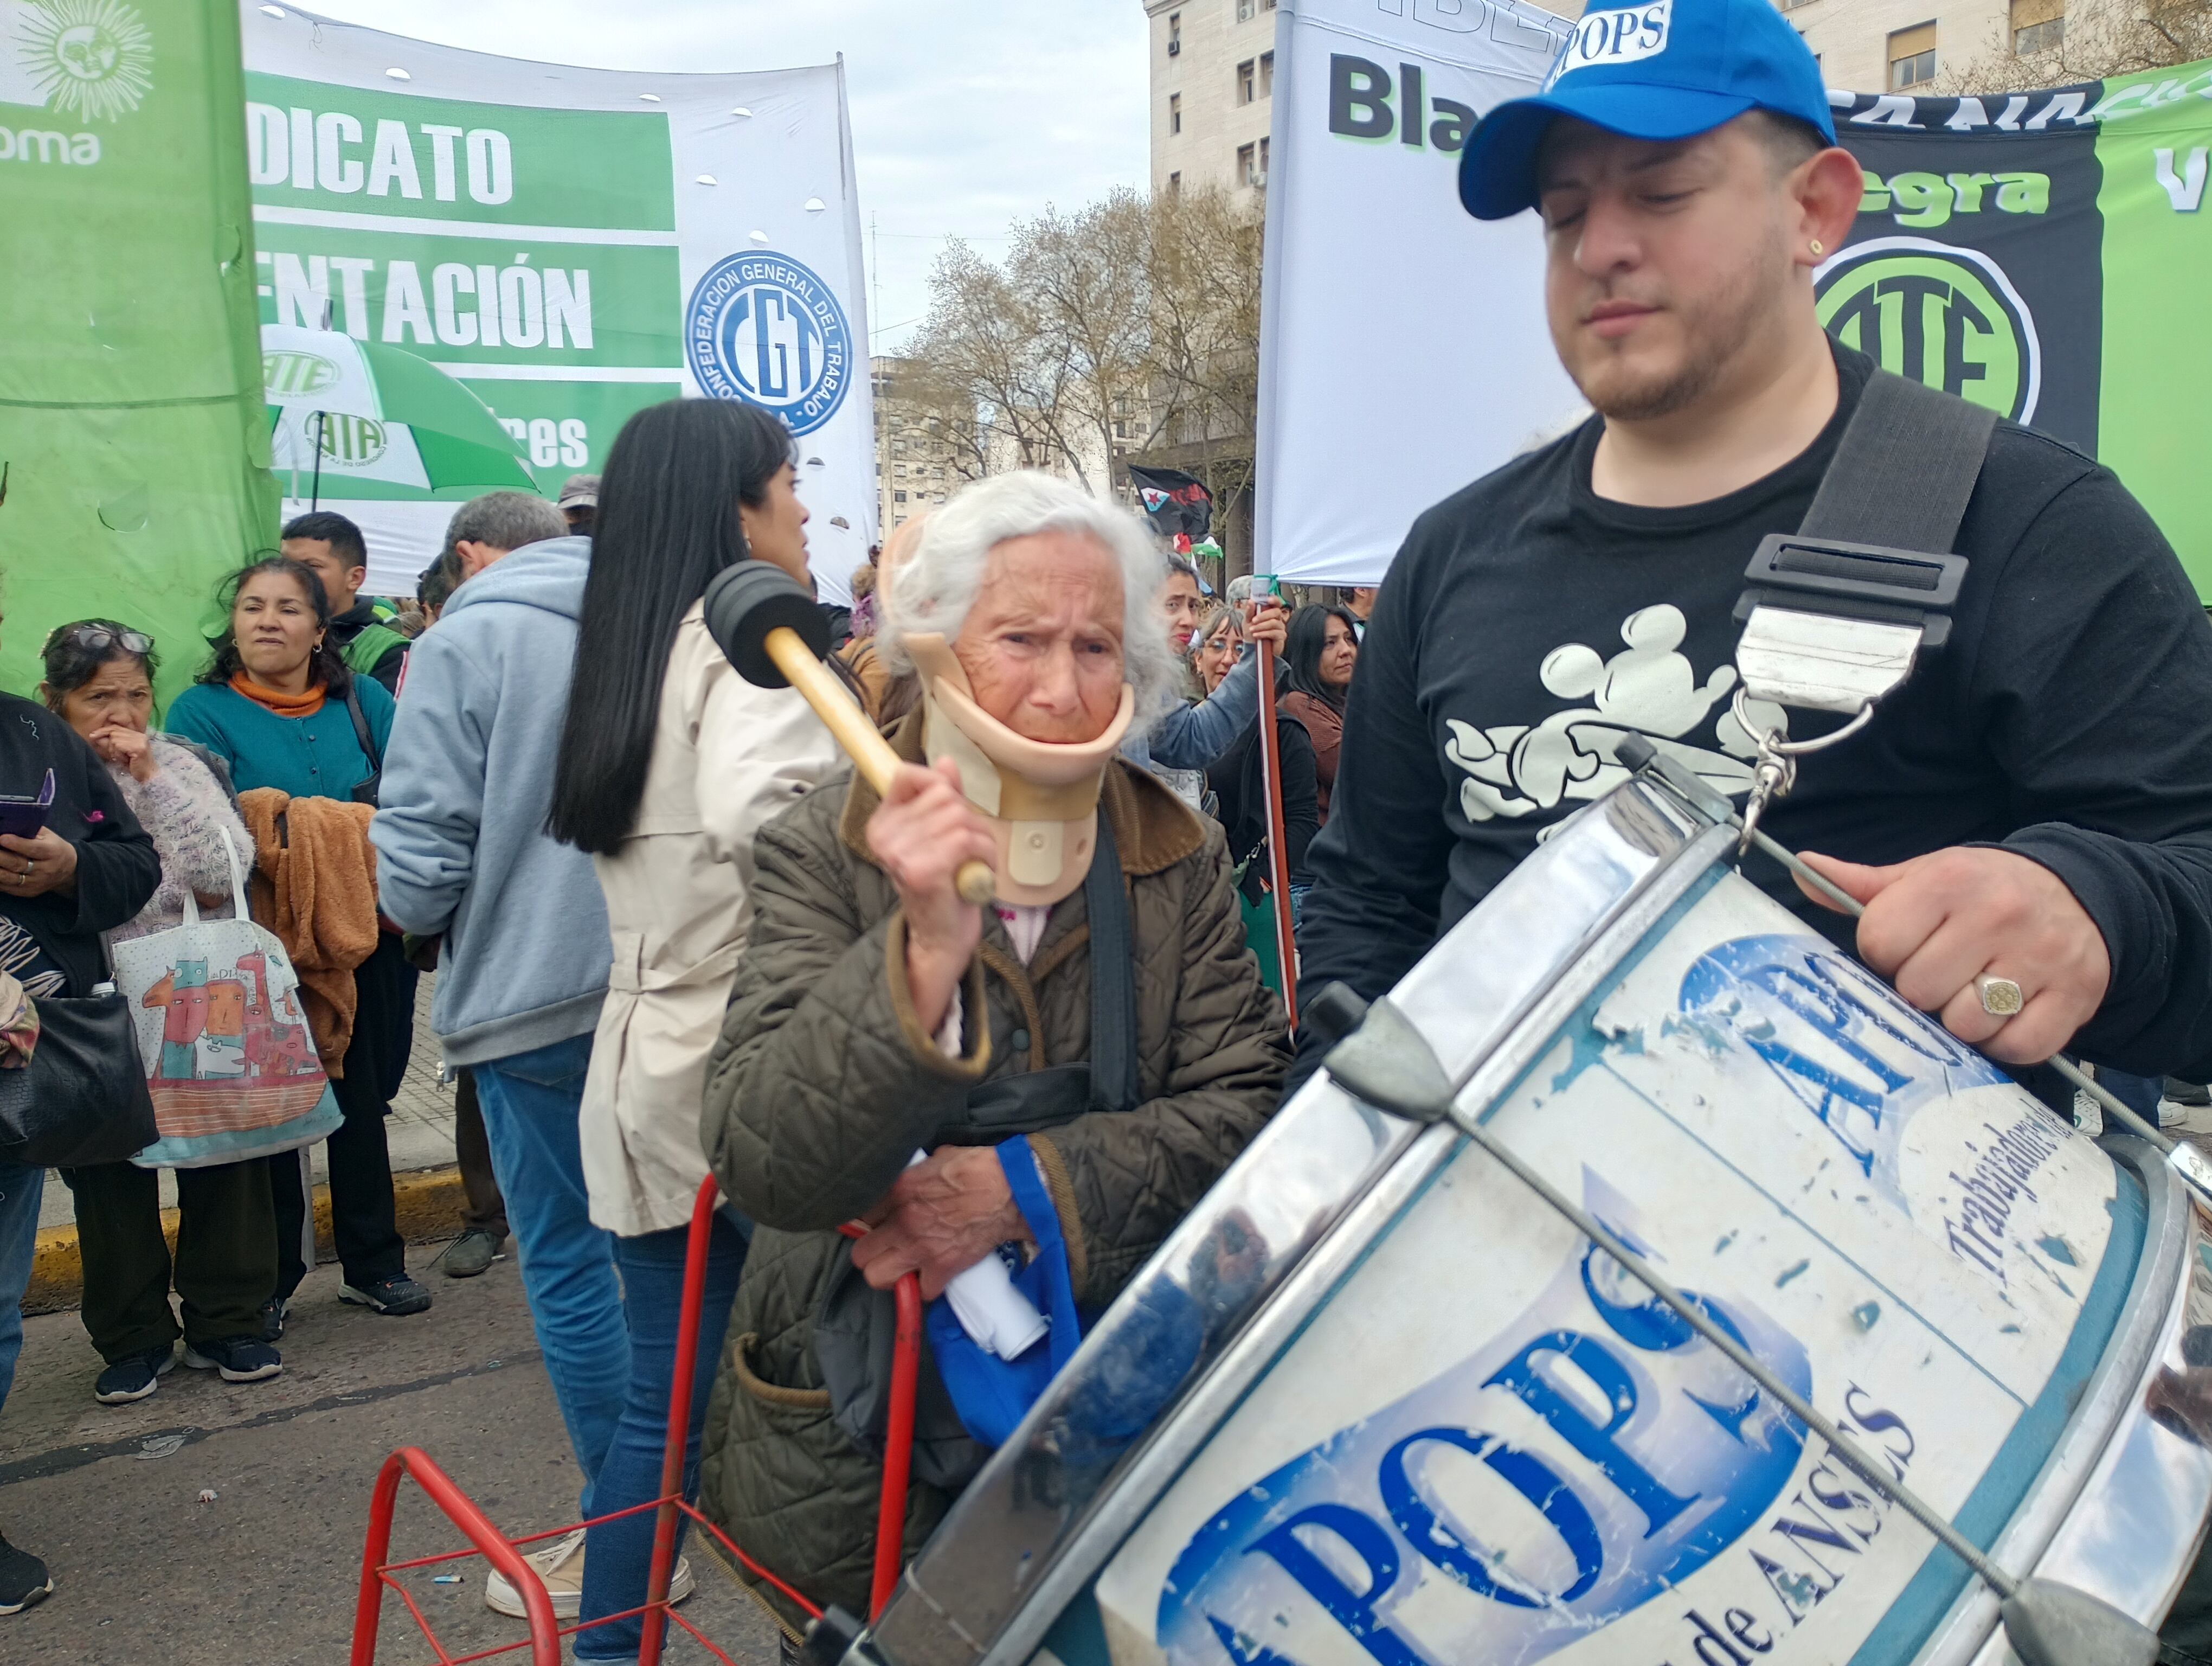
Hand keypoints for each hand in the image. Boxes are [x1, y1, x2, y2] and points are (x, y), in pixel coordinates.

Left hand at [0, 827, 77, 899]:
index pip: (33, 849)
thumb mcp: (48, 836)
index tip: (1, 837)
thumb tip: (7, 826)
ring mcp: (36, 883)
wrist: (68, 871)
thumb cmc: (54, 848)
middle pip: (17, 864)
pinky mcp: (28, 892)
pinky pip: (7, 887)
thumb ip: (30, 831)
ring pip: (10, 878)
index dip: (16, 844)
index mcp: (52, 852)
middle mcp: (45, 870)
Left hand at [90, 725, 156, 782]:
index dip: (103, 730)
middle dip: (110, 745)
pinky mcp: (138, 748)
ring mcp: (140, 740)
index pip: (116, 727)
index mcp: (137, 735)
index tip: (93, 735)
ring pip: (114, 740)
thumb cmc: (134, 767)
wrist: (149, 778)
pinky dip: (118, 754)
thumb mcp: (121, 753)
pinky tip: (126, 760)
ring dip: (115, 751)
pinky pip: (118, 746)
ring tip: (124, 759)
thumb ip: (111, 743)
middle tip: (117, 756)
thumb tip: (95, 736)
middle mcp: (139, 735)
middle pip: (114, 732)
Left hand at [851, 1146, 1024, 1298]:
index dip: (868, 1221)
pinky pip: (921, 1292)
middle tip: (883, 1249)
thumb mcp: (935, 1158)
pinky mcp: (943, 1268)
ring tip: (900, 1267)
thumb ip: (912, 1173)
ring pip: (877, 1278)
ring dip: (888, 1275)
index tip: (878, 1223)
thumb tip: (908, 1178)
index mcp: (898, 1190)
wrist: (1010, 1189)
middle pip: (860, 1254)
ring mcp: (921, 1248)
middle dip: (870, 1253)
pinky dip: (924, 1287)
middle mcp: (902, 1222)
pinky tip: (930, 1275)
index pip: (860, 1215)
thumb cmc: (976, 1168)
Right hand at [867, 757, 994, 1033]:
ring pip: (960, 816)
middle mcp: (884, 836)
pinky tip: (976, 874)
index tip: (952, 814)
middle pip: (944, 795)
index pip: (909, 775)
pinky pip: (967, 839)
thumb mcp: (941, 834)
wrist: (942, 935)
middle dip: (971, 820)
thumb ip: (942, 797)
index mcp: (882, 823)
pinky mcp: (921, 870)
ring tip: (974, 863)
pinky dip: (984, 854)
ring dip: (982, 840)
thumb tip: (945, 761)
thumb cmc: (944, 884)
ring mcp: (900, 854)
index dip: (941, 787)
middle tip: (970, 850)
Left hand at [1242, 601, 1286, 655]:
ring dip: (1261, 626)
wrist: (1252, 648)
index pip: (1277, 603)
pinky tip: (1256, 635)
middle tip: (1253, 620)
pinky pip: (1274, 633)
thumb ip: (1249, 611)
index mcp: (1270, 612)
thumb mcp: (1247, 621)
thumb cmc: (1252, 633)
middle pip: (1276, 611)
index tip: (1268, 599)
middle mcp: (1278, 618)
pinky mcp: (1281, 637)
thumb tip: (1251, 601)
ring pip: (1274, 623)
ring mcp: (1280, 627)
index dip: (1275, 599)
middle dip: (1263, 615)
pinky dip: (1264, 633)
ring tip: (1252, 630)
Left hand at [1796, 846, 2108, 1064]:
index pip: (1880, 943)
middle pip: (1918, 990)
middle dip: (1921, 990)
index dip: (1885, 955)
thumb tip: (1805, 869)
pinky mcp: (2074, 997)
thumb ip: (1862, 885)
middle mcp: (1998, 914)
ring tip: (1974, 992)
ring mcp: (2041, 957)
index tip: (1907, 948)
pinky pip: (2017, 1047)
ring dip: (1962, 1021)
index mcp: (1951, 880)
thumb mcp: (1926, 876)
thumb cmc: (1985, 890)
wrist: (2081, 894)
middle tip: (1943, 973)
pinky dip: (2005, 1042)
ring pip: (1966, 1024)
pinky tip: (2006, 1015)